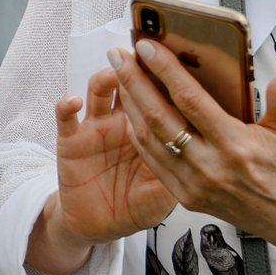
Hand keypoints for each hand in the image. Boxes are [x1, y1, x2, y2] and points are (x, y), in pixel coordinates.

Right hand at [45, 67, 178, 262]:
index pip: (158, 97)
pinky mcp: (71, 140)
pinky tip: (73, 101)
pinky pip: (65, 118)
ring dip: (104, 79)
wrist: (100, 224)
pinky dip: (66, 106)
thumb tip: (209, 156)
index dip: (164, 79)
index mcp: (150, 129)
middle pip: (129, 87)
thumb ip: (184, 173)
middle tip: (140, 51)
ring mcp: (96, 127)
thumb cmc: (137, 205)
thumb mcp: (166, 193)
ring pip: (99, 93)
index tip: (174, 60)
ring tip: (114, 73)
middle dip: (135, 69)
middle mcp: (123, 121)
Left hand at [107, 39, 275, 266]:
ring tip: (120, 76)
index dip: (165, 70)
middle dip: (133, 81)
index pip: (190, 100)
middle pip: (159, 117)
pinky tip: (130, 112)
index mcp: (235, 146)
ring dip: (130, 105)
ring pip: (149, 139)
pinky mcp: (186, 197)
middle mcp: (209, 167)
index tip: (147, 47)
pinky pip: (153, 160)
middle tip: (118, 54)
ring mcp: (194, 185)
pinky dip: (138, 133)